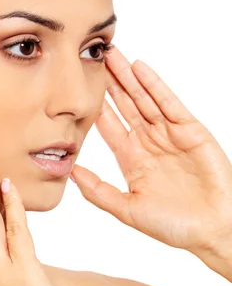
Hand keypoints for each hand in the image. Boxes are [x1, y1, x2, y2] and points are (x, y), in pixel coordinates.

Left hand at [70, 45, 231, 256]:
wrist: (215, 229)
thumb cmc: (175, 226)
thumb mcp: (128, 210)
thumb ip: (98, 192)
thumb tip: (70, 172)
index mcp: (131, 158)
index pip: (108, 125)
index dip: (94, 105)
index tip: (78, 87)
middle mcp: (148, 141)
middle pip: (124, 104)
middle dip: (109, 82)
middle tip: (93, 58)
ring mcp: (169, 133)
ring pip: (143, 98)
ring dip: (128, 77)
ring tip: (112, 55)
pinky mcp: (190, 129)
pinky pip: (169, 102)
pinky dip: (154, 85)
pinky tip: (140, 69)